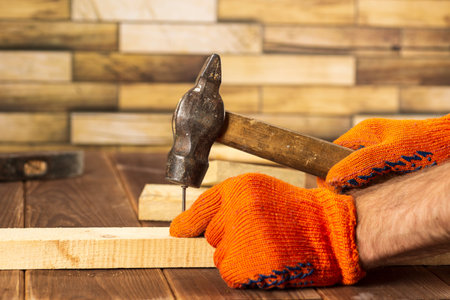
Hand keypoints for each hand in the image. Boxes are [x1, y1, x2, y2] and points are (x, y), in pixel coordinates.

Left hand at [170, 173, 363, 287]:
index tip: (178, 229)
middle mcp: (237, 209)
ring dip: (236, 254)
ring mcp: (241, 238)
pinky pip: (228, 272)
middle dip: (228, 235)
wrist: (329, 232)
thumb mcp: (258, 191)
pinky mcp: (245, 264)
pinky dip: (242, 271)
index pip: (201, 207)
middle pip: (210, 233)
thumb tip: (176, 230)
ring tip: (265, 244)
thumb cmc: (294, 212)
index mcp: (240, 187)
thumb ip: (219, 203)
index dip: (189, 220)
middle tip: (259, 231)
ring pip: (218, 254)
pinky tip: (264, 259)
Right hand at [326, 114, 448, 189]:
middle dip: (342, 181)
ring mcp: (379, 148)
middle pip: (343, 163)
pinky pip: (372, 174)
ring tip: (364, 199)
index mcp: (362, 132)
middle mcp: (368, 138)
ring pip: (357, 170)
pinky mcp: (390, 159)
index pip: (330, 152)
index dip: (326, 172)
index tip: (329, 192)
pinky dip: (372, 184)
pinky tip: (379, 194)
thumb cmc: (426, 145)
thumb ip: (359, 164)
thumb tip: (330, 178)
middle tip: (348, 199)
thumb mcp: (389, 155)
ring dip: (358, 184)